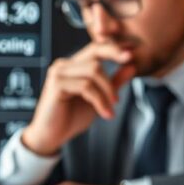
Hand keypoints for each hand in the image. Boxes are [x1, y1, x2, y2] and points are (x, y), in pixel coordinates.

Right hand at [21, 42, 135, 156]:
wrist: (51, 137)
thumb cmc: (71, 118)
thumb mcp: (99, 99)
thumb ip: (113, 83)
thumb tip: (132, 66)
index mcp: (73, 66)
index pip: (95, 48)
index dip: (114, 47)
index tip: (133, 52)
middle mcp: (64, 65)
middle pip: (95, 51)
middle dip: (115, 55)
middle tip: (132, 63)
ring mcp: (58, 73)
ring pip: (94, 69)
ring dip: (108, 90)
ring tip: (113, 107)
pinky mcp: (57, 85)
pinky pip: (86, 86)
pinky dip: (100, 100)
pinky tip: (105, 113)